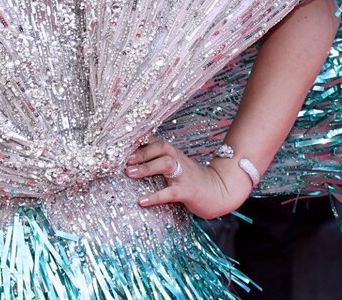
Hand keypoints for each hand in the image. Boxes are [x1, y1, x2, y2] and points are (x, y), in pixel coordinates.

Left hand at [126, 137, 250, 219]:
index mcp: (174, 154)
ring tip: (130, 173)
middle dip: (142, 151)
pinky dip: (155, 196)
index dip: (139, 141)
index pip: (155, 141)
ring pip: (166, 164)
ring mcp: (184, 175)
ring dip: (147, 167)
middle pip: (161, 147)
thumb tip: (130, 160)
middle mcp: (179, 160)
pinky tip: (142, 201)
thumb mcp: (175, 166)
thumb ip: (157, 160)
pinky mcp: (188, 191)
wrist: (220, 192)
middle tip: (123, 159)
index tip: (121, 144)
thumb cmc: (192, 179)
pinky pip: (170, 192)